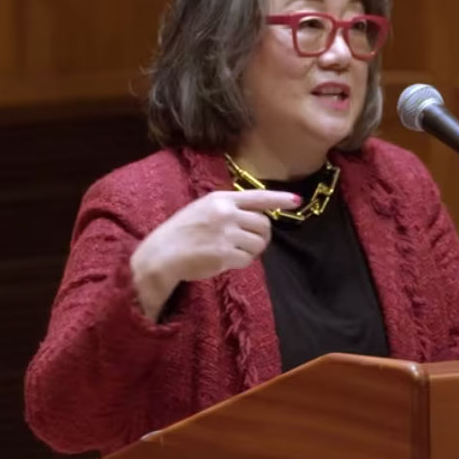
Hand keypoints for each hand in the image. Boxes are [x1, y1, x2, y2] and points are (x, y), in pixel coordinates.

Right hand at [130, 189, 300, 319]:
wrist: (161, 254)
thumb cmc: (181, 232)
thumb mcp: (203, 209)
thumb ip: (228, 209)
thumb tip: (257, 214)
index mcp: (220, 199)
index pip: (258, 196)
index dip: (279, 199)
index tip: (297, 201)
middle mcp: (225, 213)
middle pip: (264, 224)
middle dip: (263, 236)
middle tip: (251, 243)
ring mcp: (225, 234)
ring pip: (259, 243)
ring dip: (252, 251)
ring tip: (234, 252)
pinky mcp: (224, 254)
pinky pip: (248, 259)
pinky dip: (242, 262)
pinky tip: (226, 261)